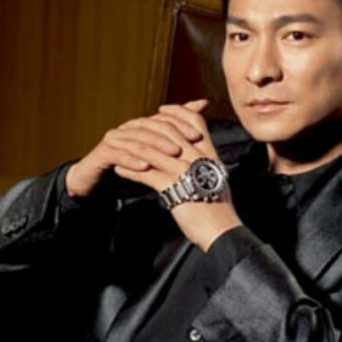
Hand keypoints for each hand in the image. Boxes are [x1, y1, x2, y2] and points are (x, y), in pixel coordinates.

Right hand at [66, 99, 207, 198]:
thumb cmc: (133, 171)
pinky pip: (119, 155)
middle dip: (170, 137)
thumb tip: (202, 106)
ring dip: (155, 149)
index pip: (164, 121)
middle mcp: (128, 129)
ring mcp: (114, 139)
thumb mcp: (158, 160)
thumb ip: (178, 139)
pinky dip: (132, 161)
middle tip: (186, 146)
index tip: (198, 136)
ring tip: (172, 156)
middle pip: (152, 128)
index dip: (181, 126)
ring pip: (138, 142)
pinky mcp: (102, 153)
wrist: (98, 186)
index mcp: (142, 127)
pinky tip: (145, 167)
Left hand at [109, 102, 241, 250]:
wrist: (222, 231)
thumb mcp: (216, 178)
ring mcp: (186, 172)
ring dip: (132, 148)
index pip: (194, 122)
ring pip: (154, 150)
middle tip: (132, 126)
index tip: (161, 111)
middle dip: (146, 126)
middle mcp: (199, 158)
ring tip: (118, 148)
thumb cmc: (219, 209)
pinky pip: (146, 174)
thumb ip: (206, 163)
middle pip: (169, 130)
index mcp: (210, 154)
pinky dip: (130, 171)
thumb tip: (196, 155)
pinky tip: (120, 171)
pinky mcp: (175, 189)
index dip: (176, 112)